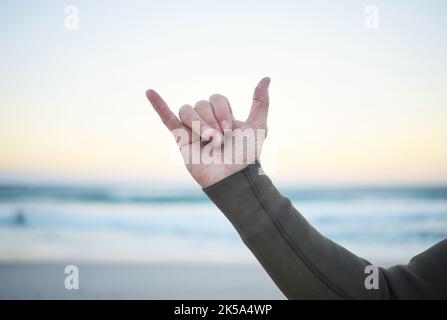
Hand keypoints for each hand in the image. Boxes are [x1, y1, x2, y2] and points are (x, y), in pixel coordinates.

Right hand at [146, 77, 270, 187]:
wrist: (232, 177)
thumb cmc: (245, 156)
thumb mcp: (258, 126)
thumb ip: (260, 102)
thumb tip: (266, 78)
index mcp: (222, 117)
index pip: (216, 98)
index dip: (223, 111)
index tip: (230, 131)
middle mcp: (207, 121)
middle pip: (201, 103)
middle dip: (212, 121)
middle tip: (220, 140)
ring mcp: (192, 130)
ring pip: (187, 109)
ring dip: (199, 124)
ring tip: (208, 141)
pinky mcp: (180, 139)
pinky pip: (167, 118)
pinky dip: (158, 105)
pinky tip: (149, 92)